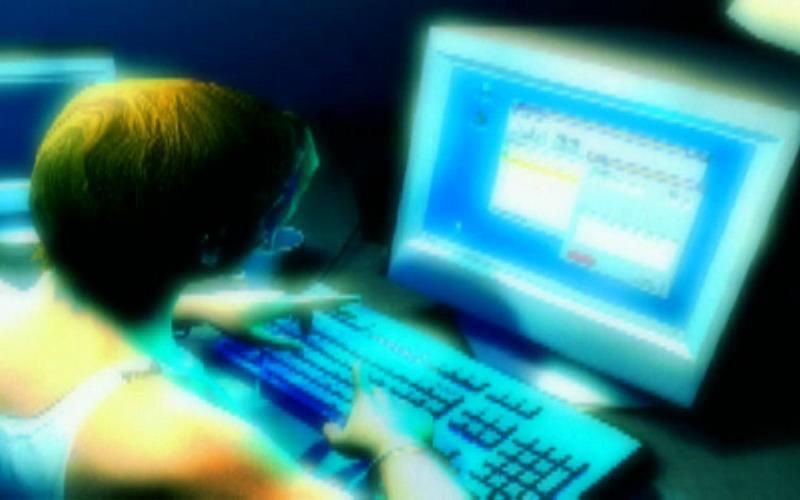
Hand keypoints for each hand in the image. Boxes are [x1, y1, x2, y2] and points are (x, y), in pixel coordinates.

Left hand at [175, 289, 359, 348]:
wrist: (209, 306)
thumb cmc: (231, 325)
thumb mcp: (255, 340)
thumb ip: (279, 344)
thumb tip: (301, 347)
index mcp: (281, 307)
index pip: (314, 304)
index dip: (336, 302)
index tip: (355, 300)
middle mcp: (280, 296)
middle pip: (308, 306)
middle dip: (312, 320)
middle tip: (308, 337)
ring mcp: (274, 293)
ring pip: (297, 305)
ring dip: (301, 318)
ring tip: (299, 335)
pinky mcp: (267, 294)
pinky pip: (288, 302)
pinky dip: (292, 313)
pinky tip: (283, 324)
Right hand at [323, 364, 433, 457]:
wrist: (398, 452)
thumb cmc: (365, 445)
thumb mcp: (341, 443)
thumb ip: (332, 434)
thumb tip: (327, 427)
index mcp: (365, 400)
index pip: (359, 381)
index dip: (357, 372)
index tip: (357, 362)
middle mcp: (386, 399)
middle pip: (381, 392)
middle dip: (378, 397)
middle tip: (376, 409)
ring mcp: (406, 406)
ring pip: (400, 405)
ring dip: (397, 413)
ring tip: (395, 430)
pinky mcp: (422, 416)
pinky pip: (418, 418)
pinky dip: (414, 425)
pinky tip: (412, 436)